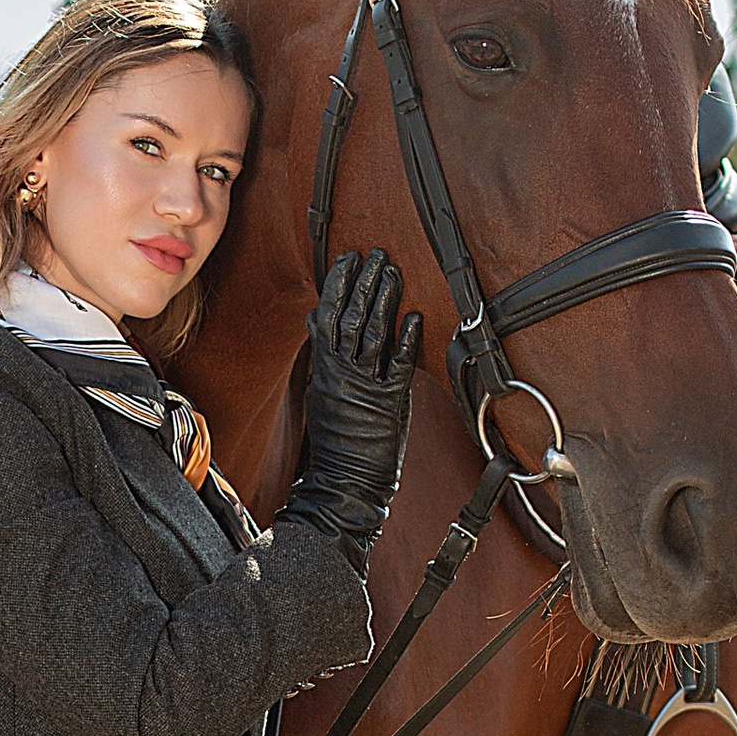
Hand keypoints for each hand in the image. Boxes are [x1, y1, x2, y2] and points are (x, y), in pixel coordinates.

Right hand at [281, 249, 420, 573]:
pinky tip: (413, 317)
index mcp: (324, 368)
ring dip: (383, 299)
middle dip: (363, 282)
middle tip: (374, 254)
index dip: (337, 285)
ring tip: (392, 271)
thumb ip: (328, 356)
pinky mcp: (388, 401)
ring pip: (372, 333)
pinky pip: (397, 364)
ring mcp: (365, 385)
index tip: (347, 259)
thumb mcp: (324, 392)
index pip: (327, 315)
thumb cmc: (337, 441)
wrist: (344, 481)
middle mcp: (342, 372)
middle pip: (351, 317)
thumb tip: (323, 321)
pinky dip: (405, 339)